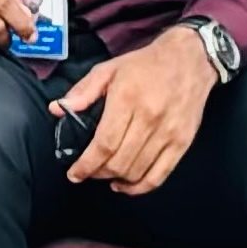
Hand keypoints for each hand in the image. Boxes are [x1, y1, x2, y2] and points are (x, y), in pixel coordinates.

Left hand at [54, 22, 218, 191]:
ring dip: (117, 180)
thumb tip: (57, 109)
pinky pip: (160, 175)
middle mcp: (149, 119)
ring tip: (105, 175)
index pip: (104, 143)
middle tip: (88, 172)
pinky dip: (141, 187)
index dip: (86, 165)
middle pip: (119, 162)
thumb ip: (82, 91)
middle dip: (98, 173)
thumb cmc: (145, 64)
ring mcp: (168, 133)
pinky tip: (127, 185)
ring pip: (138, 171)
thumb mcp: (108, 69)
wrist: (189, 60)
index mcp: (127, 99)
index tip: (75, 174)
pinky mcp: (183, 142)